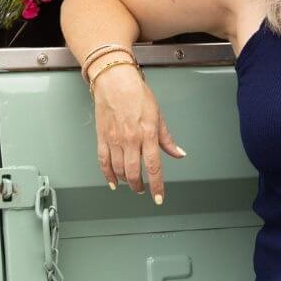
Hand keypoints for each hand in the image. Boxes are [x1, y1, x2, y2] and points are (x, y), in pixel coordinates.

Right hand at [92, 62, 184, 202]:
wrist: (114, 82)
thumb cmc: (137, 95)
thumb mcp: (158, 116)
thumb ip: (167, 139)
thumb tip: (179, 153)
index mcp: (148, 134)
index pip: (154, 166)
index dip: (157, 185)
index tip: (159, 197)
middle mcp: (130, 140)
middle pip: (134, 172)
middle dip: (140, 186)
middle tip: (144, 190)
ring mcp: (114, 140)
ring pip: (118, 170)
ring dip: (125, 181)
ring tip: (131, 184)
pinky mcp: (102, 138)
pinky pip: (103, 161)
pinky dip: (107, 174)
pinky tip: (112, 181)